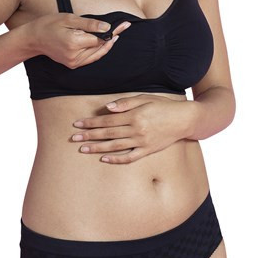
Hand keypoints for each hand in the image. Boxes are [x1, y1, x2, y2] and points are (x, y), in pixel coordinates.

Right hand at [29, 14, 130, 66]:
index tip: (124, 25)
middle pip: (100, 48)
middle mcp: (75, 56)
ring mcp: (74, 62)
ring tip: (117, 34)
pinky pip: (91, 59)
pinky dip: (99, 51)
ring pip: (97, 55)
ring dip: (108, 45)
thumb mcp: (69, 19)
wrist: (34, 39)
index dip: (112, 31)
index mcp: (74, 43)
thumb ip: (89, 24)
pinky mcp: (73, 65)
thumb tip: (107, 28)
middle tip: (124, 27)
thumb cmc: (50, 25)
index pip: (100, 39)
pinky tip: (105, 42)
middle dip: (113, 38)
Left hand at [70, 95, 192, 163]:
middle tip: (73, 138)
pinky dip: (116, 159)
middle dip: (89, 135)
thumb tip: (107, 109)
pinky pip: (129, 157)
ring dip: (97, 148)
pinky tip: (104, 159)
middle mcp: (136, 130)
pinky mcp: (147, 151)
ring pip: (115, 146)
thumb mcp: (145, 98)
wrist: (184, 119)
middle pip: (108, 134)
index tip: (78, 124)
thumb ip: (125, 104)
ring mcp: (142, 142)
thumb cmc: (163, 106)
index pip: (107, 120)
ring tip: (83, 149)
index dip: (91, 123)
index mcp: (134, 115)